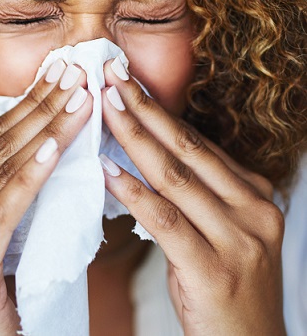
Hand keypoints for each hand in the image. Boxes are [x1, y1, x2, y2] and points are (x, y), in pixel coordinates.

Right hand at [0, 61, 91, 335]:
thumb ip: (6, 190)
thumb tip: (48, 140)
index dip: (26, 105)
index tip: (58, 76)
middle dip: (41, 107)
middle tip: (74, 74)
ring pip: (2, 172)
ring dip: (47, 131)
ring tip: (80, 99)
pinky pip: (2, 211)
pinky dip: (30, 177)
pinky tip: (55, 147)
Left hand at [99, 58, 285, 335]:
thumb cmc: (224, 283)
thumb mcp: (217, 226)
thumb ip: (192, 189)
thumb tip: (143, 150)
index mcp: (254, 193)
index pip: (197, 142)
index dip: (158, 110)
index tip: (127, 82)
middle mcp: (254, 208)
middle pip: (187, 148)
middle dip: (144, 108)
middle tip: (112, 76)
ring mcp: (239, 239)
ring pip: (175, 176)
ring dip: (134, 138)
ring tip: (104, 107)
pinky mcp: (214, 270)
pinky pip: (165, 221)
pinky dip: (133, 192)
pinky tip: (106, 170)